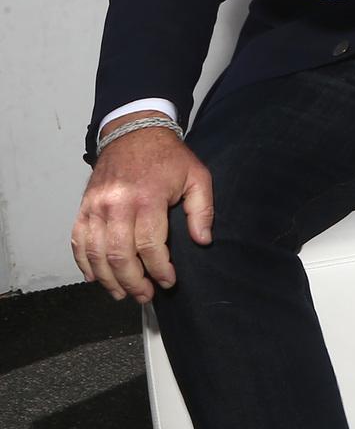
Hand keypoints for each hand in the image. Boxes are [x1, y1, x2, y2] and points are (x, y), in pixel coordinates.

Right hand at [72, 125, 213, 303]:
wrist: (134, 132)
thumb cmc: (168, 157)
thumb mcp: (197, 176)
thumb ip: (203, 210)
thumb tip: (203, 240)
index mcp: (147, 197)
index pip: (150, 245)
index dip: (159, 269)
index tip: (168, 281)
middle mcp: (117, 204)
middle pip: (119, 255)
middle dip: (133, 281)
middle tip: (145, 295)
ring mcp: (96, 207)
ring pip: (96, 254)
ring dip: (108, 279)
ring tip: (123, 293)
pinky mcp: (83, 207)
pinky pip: (78, 241)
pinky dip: (84, 263)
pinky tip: (95, 278)